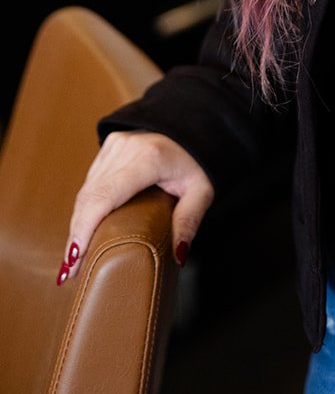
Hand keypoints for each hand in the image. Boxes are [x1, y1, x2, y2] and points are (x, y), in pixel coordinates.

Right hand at [59, 131, 214, 284]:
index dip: (84, 230)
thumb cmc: (201, 159)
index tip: (76, 259)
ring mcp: (115, 144)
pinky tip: (85, 229)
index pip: (103, 197)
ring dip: (79, 223)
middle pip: (89, 197)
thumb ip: (188, 221)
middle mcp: (126, 148)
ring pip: (86, 190)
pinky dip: (86, 206)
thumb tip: (177, 256)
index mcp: (148, 158)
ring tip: (76, 257)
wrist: (198, 123)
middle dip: (77, 235)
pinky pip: (92, 180)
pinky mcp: (111, 144)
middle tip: (72, 270)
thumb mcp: (202, 190)